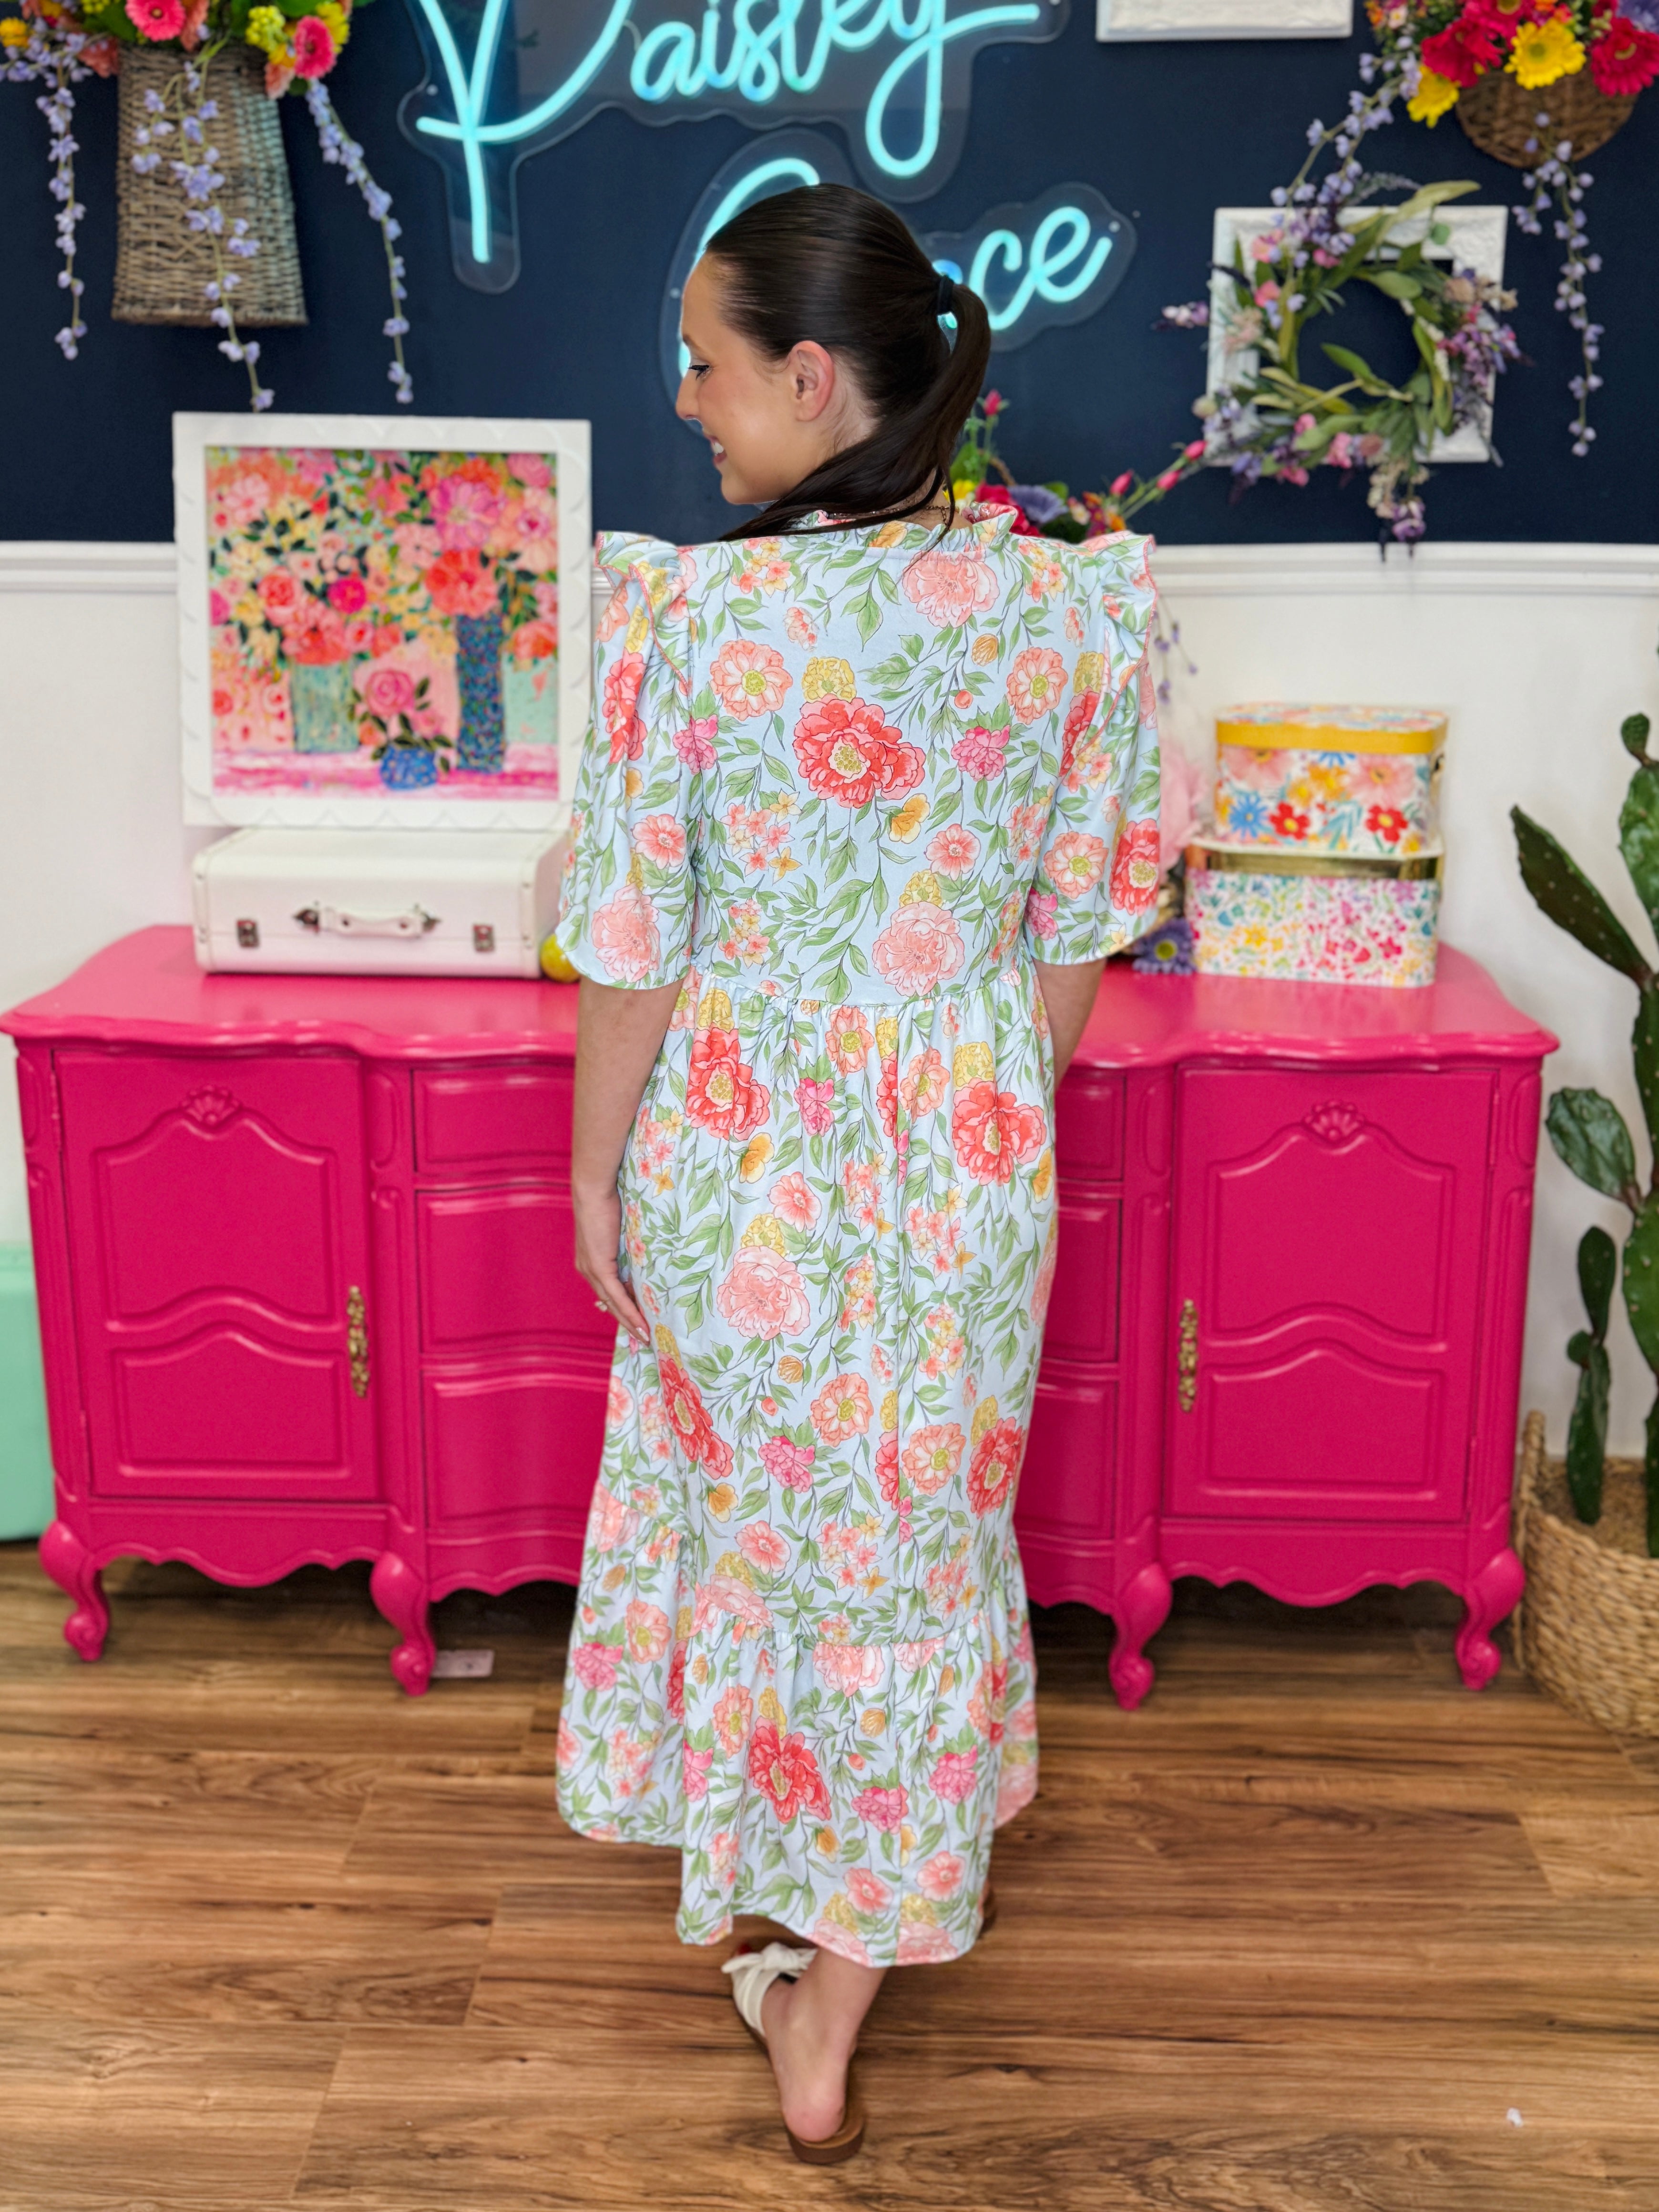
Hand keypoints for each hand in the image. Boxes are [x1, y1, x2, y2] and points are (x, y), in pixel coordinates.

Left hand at [572, 1180, 649, 1346]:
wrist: (594, 1189)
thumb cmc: (609, 1201)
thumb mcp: (620, 1230)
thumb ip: (626, 1246)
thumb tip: (643, 1257)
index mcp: (590, 1261)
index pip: (607, 1291)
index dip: (621, 1308)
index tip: (637, 1321)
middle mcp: (587, 1269)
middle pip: (608, 1303)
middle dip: (626, 1322)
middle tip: (644, 1337)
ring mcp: (591, 1269)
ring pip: (612, 1304)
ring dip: (630, 1322)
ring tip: (647, 1337)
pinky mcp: (599, 1267)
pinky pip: (616, 1296)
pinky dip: (629, 1312)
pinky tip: (642, 1324)